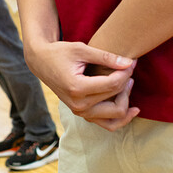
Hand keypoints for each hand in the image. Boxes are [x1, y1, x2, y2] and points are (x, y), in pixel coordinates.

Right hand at [25, 39, 139, 130]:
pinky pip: (107, 123)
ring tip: (129, 84)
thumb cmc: (60, 52)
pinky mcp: (81, 113)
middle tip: (129, 69)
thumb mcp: (81, 49)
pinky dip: (120, 117)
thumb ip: (106, 57)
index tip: (130, 62)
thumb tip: (129, 63)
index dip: (125, 73)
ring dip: (126, 102)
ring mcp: (79, 111)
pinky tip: (131, 108)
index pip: (113, 84)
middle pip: (116, 100)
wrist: (41, 62)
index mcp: (77, 88)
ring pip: (115, 116)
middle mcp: (78, 104)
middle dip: (127, 84)